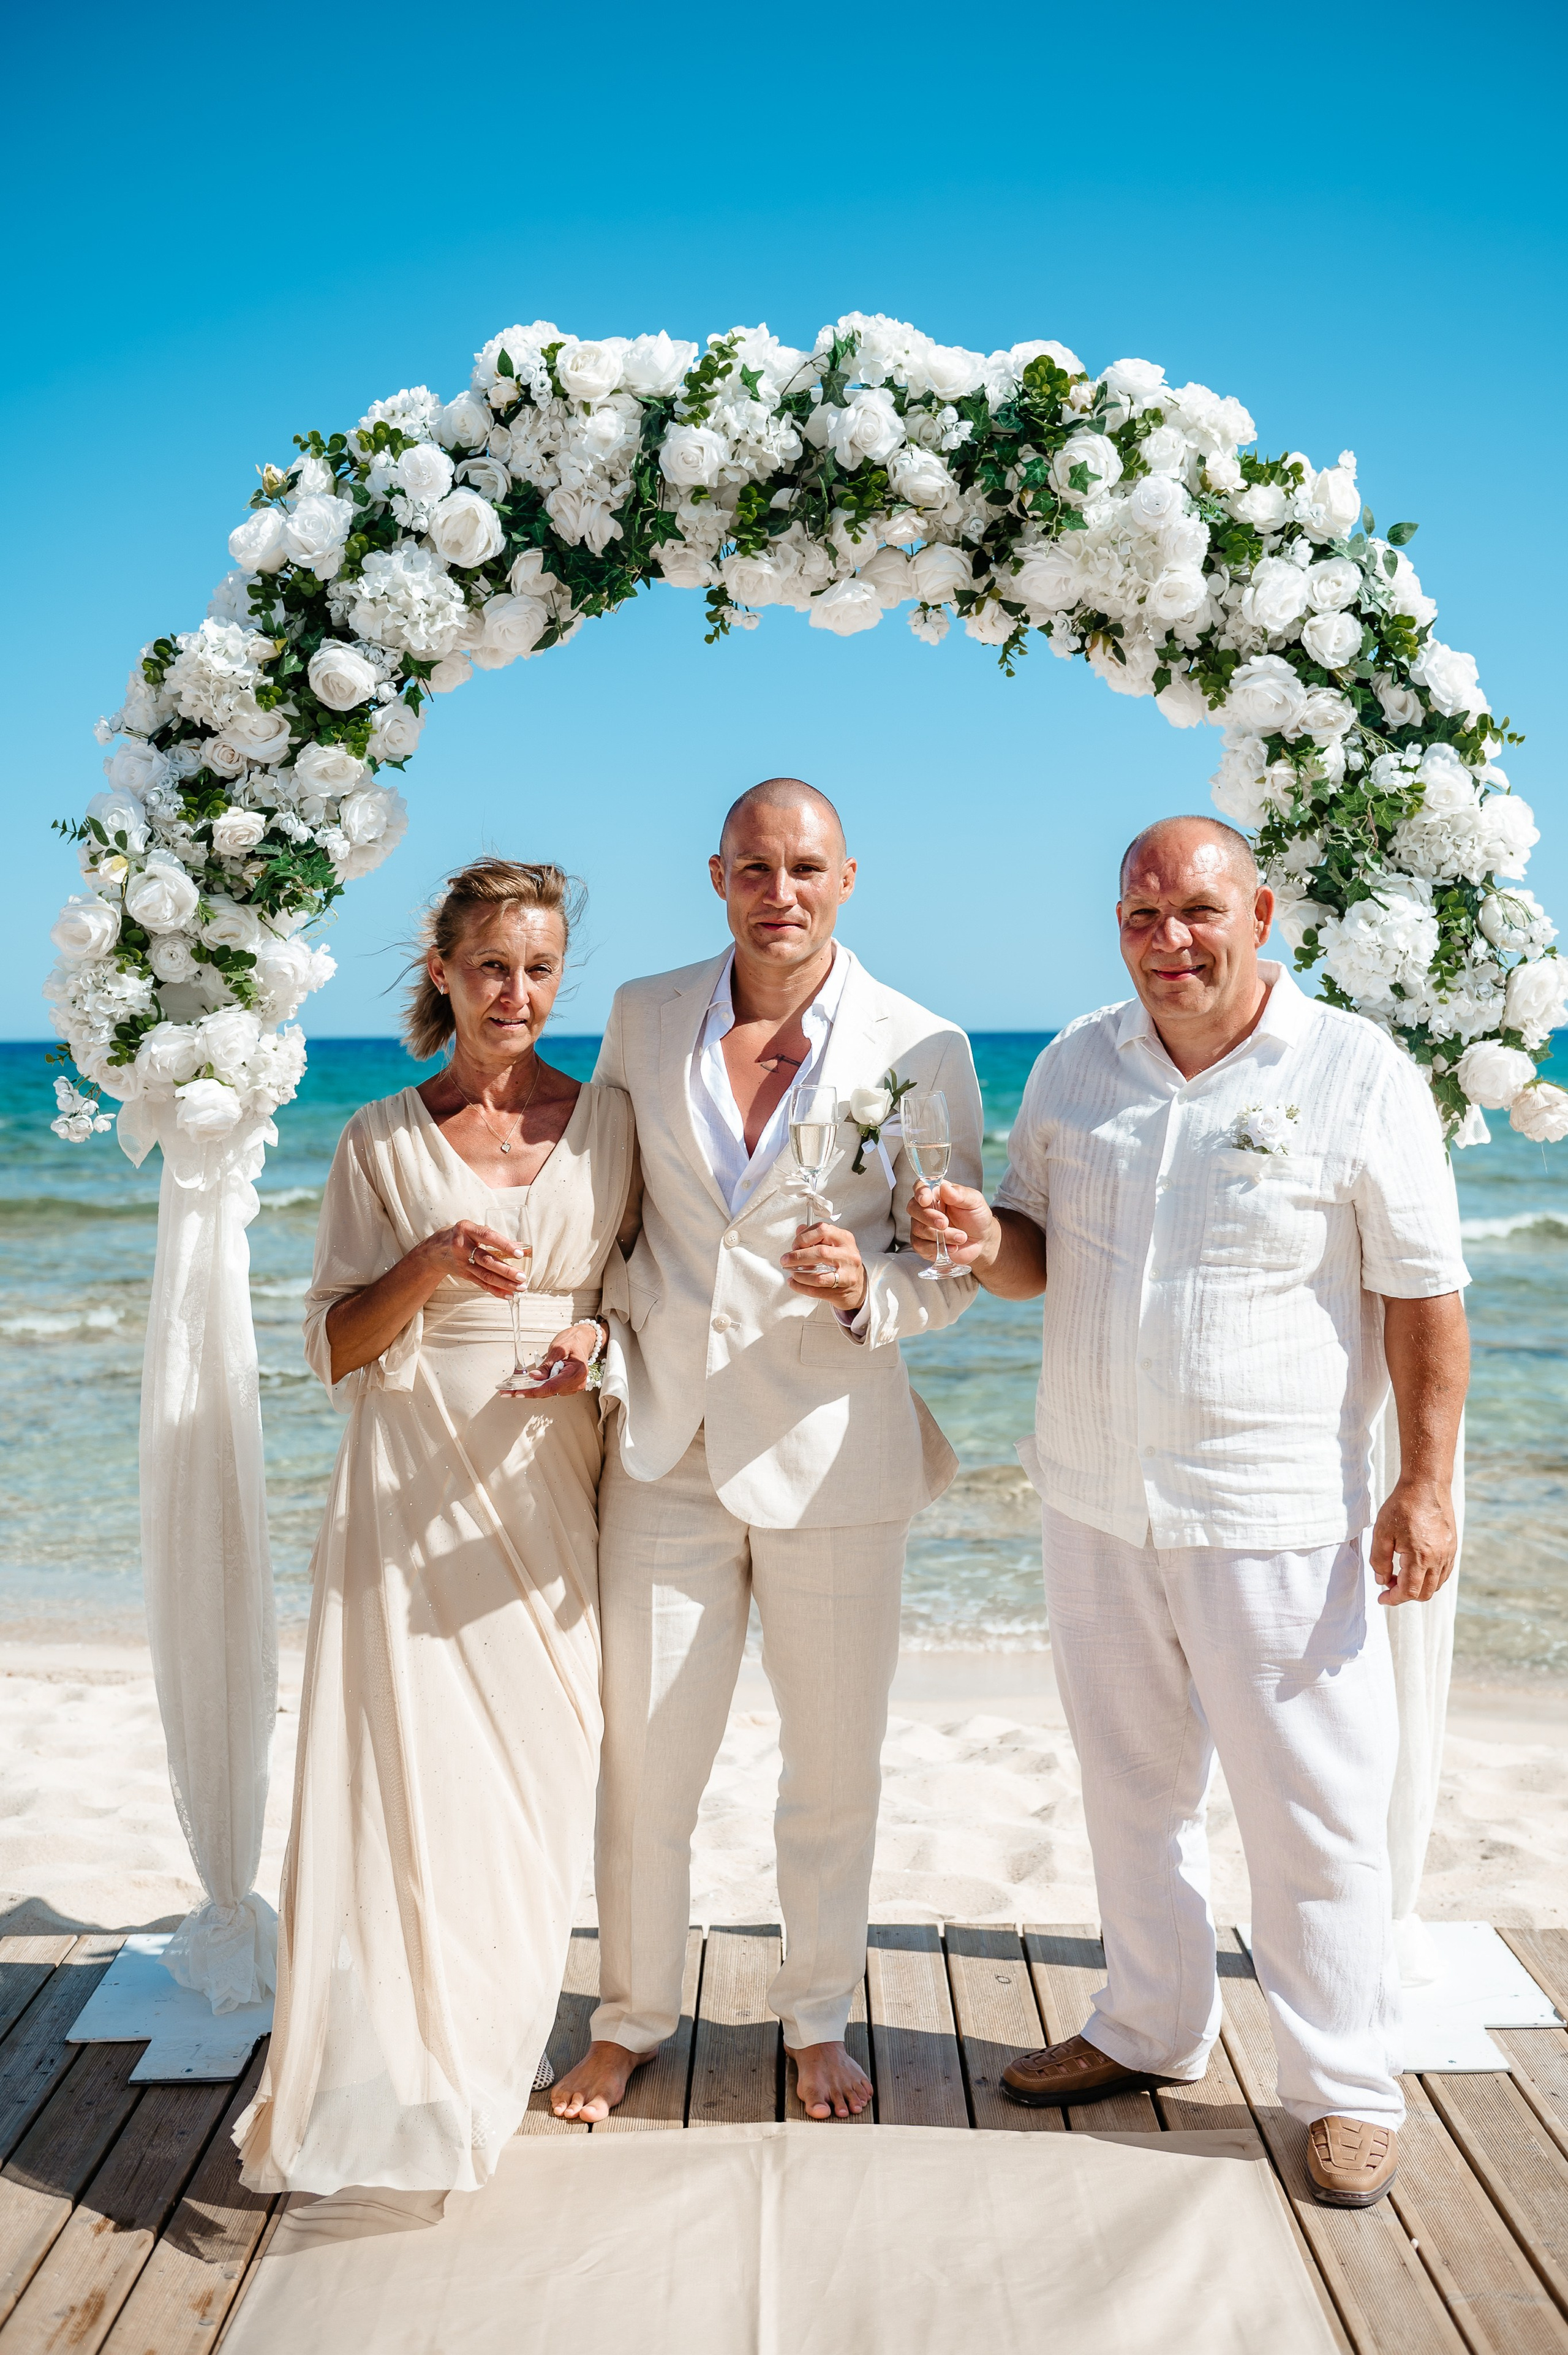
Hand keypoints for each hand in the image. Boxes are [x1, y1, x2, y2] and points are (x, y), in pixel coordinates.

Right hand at [418, 1220, 526, 1298]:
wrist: (433, 1252)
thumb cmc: (458, 1236)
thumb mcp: (471, 1229)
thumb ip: (492, 1236)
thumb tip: (520, 1245)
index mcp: (467, 1229)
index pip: (488, 1237)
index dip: (504, 1245)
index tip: (519, 1253)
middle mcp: (463, 1246)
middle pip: (486, 1260)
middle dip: (506, 1270)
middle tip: (522, 1276)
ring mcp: (462, 1262)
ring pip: (485, 1275)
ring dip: (504, 1283)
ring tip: (519, 1287)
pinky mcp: (464, 1274)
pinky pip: (482, 1284)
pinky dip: (496, 1290)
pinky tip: (508, 1294)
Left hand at [520, 1321, 601, 1397]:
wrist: (583, 1340)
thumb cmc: (573, 1341)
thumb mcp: (557, 1349)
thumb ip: (546, 1365)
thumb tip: (535, 1376)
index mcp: (577, 1372)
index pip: (552, 1387)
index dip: (534, 1391)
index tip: (519, 1393)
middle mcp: (578, 1382)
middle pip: (549, 1392)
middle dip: (529, 1391)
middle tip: (510, 1391)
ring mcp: (574, 1386)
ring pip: (549, 1392)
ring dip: (535, 1388)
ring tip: (523, 1382)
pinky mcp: (569, 1386)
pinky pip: (552, 1389)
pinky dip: (542, 1386)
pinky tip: (535, 1381)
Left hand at [781, 1222, 866, 1313]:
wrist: (858, 1286)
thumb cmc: (844, 1263)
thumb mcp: (834, 1245)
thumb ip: (817, 1236)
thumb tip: (800, 1229)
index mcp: (845, 1239)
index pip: (823, 1230)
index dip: (804, 1237)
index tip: (795, 1244)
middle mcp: (848, 1256)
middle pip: (820, 1253)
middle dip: (797, 1256)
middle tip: (786, 1260)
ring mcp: (846, 1275)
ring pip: (817, 1276)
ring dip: (799, 1275)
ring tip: (791, 1272)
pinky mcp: (840, 1292)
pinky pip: (816, 1291)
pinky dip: (801, 1287)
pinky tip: (794, 1283)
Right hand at [908, 1182, 996, 1271]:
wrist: (982, 1241)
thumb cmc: (976, 1217)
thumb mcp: (975, 1202)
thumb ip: (960, 1194)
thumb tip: (945, 1188)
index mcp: (937, 1193)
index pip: (920, 1187)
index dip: (920, 1192)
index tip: (926, 1200)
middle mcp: (926, 1208)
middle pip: (913, 1208)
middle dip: (928, 1217)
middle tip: (945, 1223)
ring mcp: (922, 1226)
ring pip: (919, 1229)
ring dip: (941, 1235)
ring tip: (961, 1237)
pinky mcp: (923, 1244)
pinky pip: (920, 1246)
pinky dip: (936, 1247)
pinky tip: (952, 1247)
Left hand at [1370, 1477, 1457, 1604]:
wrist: (1426, 1485)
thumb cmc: (1402, 1506)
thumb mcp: (1381, 1533)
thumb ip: (1380, 1561)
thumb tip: (1382, 1581)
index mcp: (1420, 1557)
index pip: (1409, 1592)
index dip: (1393, 1599)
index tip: (1381, 1598)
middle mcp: (1439, 1559)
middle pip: (1425, 1593)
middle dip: (1405, 1595)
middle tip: (1388, 1585)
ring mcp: (1448, 1553)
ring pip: (1436, 1585)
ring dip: (1418, 1587)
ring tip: (1399, 1575)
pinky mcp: (1452, 1547)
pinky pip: (1444, 1572)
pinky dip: (1430, 1578)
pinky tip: (1416, 1568)